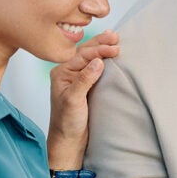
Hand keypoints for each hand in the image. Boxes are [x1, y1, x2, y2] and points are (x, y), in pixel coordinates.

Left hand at [47, 30, 119, 164]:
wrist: (67, 141)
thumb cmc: (66, 124)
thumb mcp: (74, 101)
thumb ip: (85, 80)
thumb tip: (98, 61)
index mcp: (60, 73)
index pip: (82, 55)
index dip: (99, 50)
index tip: (115, 48)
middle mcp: (66, 73)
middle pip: (85, 52)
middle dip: (101, 43)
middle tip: (116, 36)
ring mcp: (75, 79)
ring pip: (89, 58)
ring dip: (102, 48)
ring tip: (114, 39)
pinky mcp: (84, 86)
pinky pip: (93, 67)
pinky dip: (103, 59)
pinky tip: (110, 55)